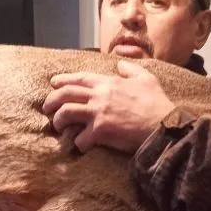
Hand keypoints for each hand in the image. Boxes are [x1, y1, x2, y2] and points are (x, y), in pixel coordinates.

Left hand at [42, 60, 175, 153]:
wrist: (163, 126)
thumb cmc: (157, 103)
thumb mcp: (147, 79)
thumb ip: (132, 69)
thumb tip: (120, 64)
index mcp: (109, 82)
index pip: (80, 78)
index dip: (64, 80)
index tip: (53, 83)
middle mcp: (100, 95)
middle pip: (66, 95)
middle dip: (52, 101)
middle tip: (47, 108)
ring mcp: (98, 113)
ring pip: (66, 113)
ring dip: (59, 120)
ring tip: (59, 126)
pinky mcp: (100, 131)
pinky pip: (80, 138)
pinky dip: (78, 143)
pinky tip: (80, 145)